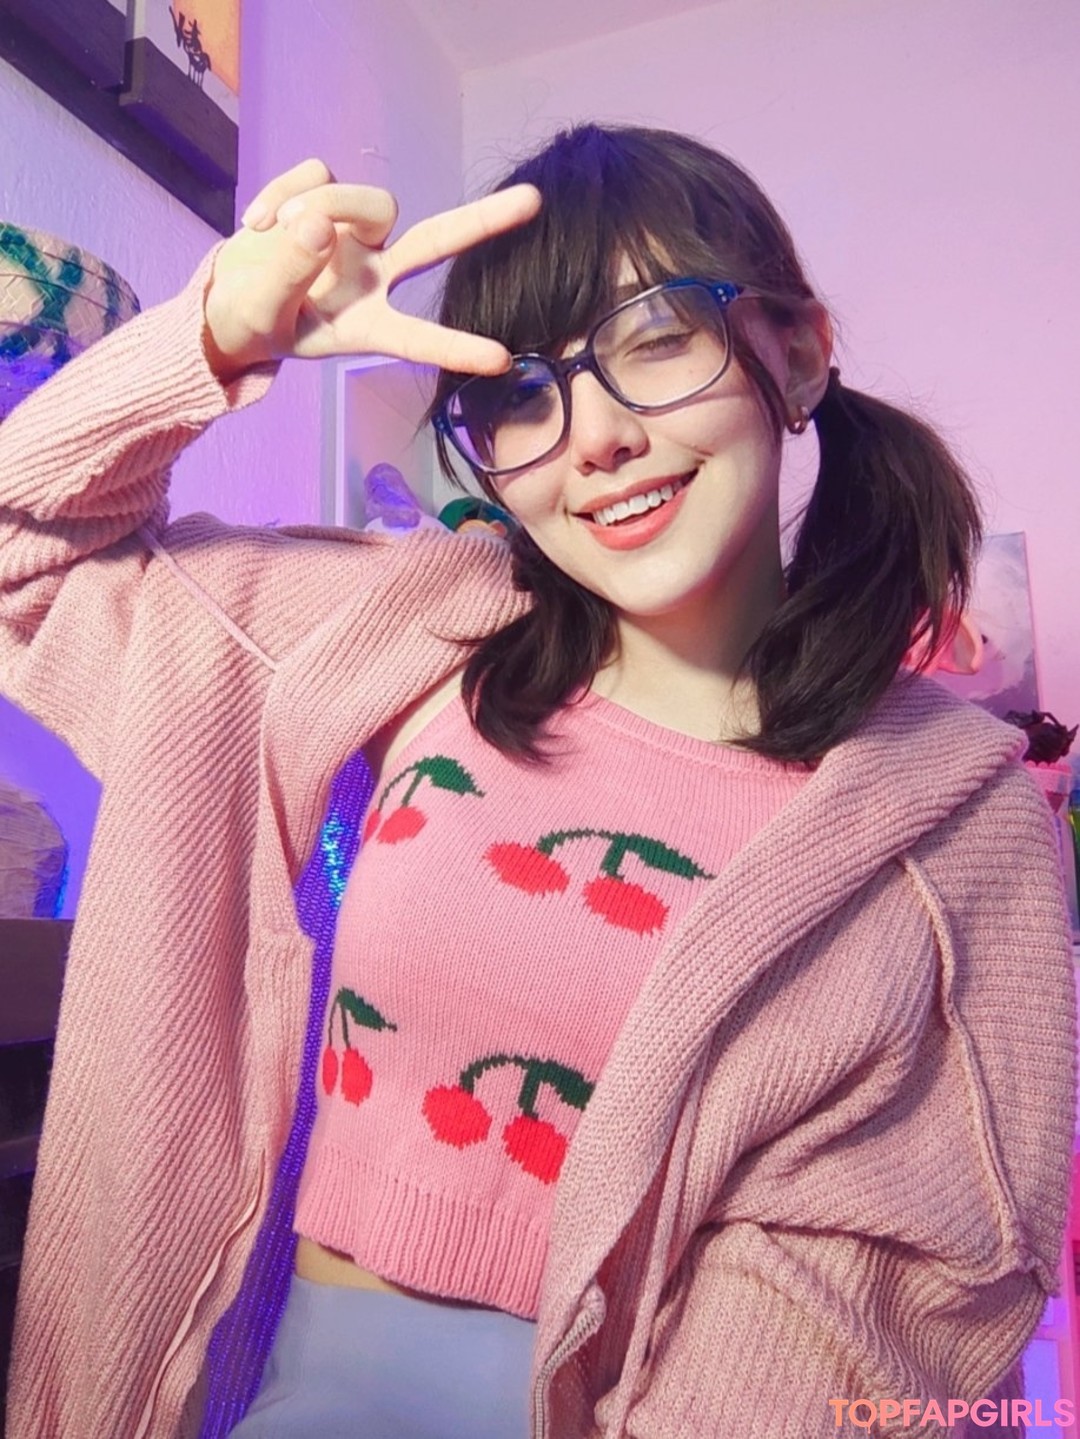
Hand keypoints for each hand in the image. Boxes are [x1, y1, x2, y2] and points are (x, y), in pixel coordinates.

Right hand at [203, 158, 541, 380]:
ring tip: (271, 231)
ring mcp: (353, 237)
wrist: (222, 298)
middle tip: (535, 202)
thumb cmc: (252, 321)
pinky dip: (281, 193)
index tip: (502, 359)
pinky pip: (317, 175)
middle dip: (484, 222)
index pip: (418, 338)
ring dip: (324, 205)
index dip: (457, 347)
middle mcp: (373, 278)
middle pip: (436, 242)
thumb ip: (286, 276)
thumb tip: (316, 224)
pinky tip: (258, 222)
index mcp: (365, 325)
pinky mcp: (326, 198)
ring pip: (367, 201)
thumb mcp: (260, 315)